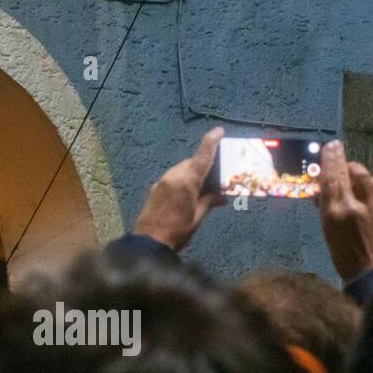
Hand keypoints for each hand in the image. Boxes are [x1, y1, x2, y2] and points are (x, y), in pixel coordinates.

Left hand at [132, 127, 225, 251]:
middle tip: (218, 170)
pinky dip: (183, 179)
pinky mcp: (155, 188)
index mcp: (186, 181)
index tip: (218, 131)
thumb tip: (222, 196)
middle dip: (204, 163)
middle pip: (192, 163)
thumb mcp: (197, 217)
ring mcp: (162, 181)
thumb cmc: (178, 231)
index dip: (211, 142)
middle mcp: (173, 176)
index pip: (202, 157)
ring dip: (193, 172)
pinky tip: (189, 191)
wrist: (149, 241)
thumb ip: (210, 202)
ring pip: (181, 169)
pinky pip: (173, 177)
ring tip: (205, 184)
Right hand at [316, 140, 372, 284]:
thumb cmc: (342, 255)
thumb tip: (321, 191)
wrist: (371, 273)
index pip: (330, 178)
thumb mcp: (326, 230)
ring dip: (355, 170)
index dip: (329, 160)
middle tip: (335, 148)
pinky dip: (368, 181)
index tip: (328, 146)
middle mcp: (353, 205)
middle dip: (340, 159)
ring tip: (349, 169)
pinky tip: (365, 182)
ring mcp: (372, 206)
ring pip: (363, 177)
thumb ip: (325, 207)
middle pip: (345, 173)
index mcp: (333, 212)